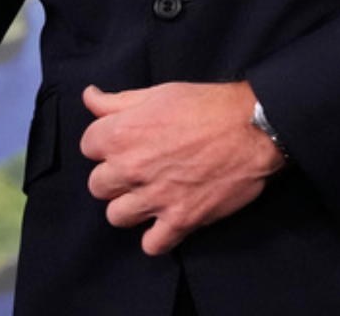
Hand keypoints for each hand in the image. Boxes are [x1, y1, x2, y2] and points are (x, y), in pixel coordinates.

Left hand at [79, 81, 284, 254]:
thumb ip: (116, 101)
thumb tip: (89, 97)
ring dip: (129, 208)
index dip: (104, 144)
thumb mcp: (156, 93)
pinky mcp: (181, 220)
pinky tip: (164, 223)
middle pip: (97, 185)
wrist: (252, 129)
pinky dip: (156, 238)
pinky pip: (152, 245)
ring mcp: (155, 198)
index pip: (87, 147)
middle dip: (113, 178)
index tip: (122, 144)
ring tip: (147, 197)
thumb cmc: (205, 106)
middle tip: (135, 171)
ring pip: (116, 217)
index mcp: (120, 134)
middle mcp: (131, 168)